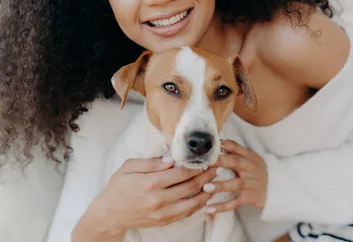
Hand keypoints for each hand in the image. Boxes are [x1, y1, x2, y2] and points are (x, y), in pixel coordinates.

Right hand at [74, 157, 217, 239]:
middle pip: (190, 187)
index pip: (181, 173)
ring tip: (215, 182)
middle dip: (206, 177)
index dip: (195, 166)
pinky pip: (186, 213)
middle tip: (217, 168)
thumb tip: (172, 158)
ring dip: (206, 192)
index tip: (205, 159)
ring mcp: (162, 213)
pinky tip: (204, 196)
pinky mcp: (164, 221)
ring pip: (192, 202)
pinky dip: (198, 205)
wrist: (109, 214)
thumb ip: (151, 162)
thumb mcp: (129, 167)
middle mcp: (159, 199)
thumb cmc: (118, 187)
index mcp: (150, 183)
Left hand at [202, 140, 266, 213]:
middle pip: (236, 162)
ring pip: (236, 184)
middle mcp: (252, 169)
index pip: (236, 148)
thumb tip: (217, 141)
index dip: (222, 147)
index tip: (207, 149)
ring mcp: (253, 184)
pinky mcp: (252, 198)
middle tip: (204, 164)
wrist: (275, 190)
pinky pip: (236, 202)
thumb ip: (236, 151)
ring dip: (221, 186)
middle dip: (220, 162)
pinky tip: (209, 208)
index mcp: (251, 157)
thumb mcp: (251, 160)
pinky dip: (223, 206)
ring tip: (205, 188)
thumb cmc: (256, 173)